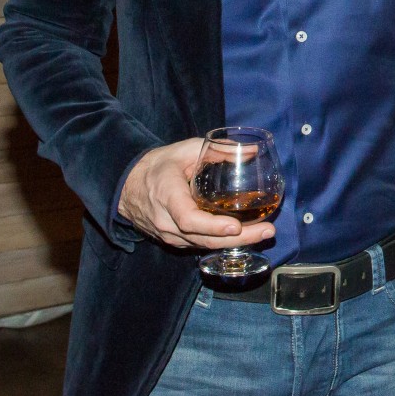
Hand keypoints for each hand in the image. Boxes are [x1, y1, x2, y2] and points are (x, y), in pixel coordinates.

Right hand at [117, 137, 277, 249]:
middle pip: (203, 238)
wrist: (127, 186)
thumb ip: (217, 150)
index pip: (188, 218)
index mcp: (166, 195)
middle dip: (239, 238)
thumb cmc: (157, 166)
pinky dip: (222, 243)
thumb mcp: (184, 150)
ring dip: (235, 243)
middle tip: (267, 231)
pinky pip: (199, 245)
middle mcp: (166, 221)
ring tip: (263, 233)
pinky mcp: (174, 240)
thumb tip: (252, 152)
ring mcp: (169, 235)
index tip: (236, 226)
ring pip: (203, 245)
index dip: (213, 226)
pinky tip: (245, 237)